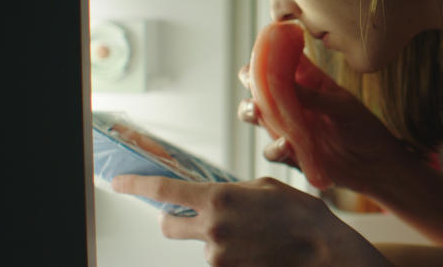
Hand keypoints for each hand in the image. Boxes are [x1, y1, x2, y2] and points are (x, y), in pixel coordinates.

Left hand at [112, 175, 391, 266]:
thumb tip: (218, 196)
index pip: (164, 191)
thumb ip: (233, 190)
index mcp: (219, 198)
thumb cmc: (301, 217)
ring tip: (252, 235)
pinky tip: (256, 250)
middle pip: (168, 225)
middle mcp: (212, 229)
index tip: (119, 183)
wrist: (323, 252)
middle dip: (174, 219)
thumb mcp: (266, 187)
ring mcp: (217, 257)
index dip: (136, 186)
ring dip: (215, 239)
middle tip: (193, 216)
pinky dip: (231, 255)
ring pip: (199, 245)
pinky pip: (219, 261)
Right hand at [237, 56, 413, 192]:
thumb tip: (283, 80)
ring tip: (257, 111)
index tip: (261, 53)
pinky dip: (274, 148)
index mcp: (306, 82)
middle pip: (258, 86)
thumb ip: (313, 96)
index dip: (265, 55)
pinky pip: (271, 150)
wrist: (375, 166)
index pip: (279, 62)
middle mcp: (292, 102)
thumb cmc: (363, 128)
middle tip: (251, 82)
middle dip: (250, 82)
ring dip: (250, 111)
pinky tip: (286, 145)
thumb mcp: (342, 106)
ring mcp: (287, 127)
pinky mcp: (289, 153)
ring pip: (256, 116)